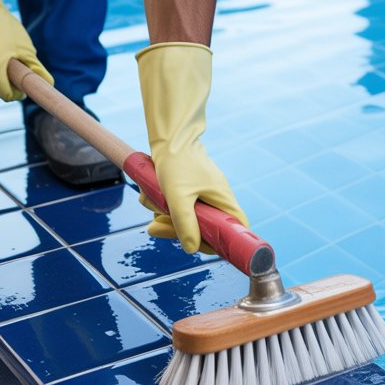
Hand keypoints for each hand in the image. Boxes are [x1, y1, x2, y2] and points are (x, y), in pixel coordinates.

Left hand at [137, 42, 247, 254]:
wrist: (168, 135)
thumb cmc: (177, 162)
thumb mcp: (178, 196)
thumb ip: (185, 223)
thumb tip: (190, 248)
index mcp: (223, 200)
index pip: (234, 229)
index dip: (220, 242)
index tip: (197, 246)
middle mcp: (216, 198)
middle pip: (203, 228)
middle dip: (176, 229)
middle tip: (156, 227)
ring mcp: (201, 193)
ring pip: (185, 217)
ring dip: (164, 214)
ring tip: (151, 201)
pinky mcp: (188, 188)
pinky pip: (176, 205)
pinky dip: (161, 204)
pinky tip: (150, 195)